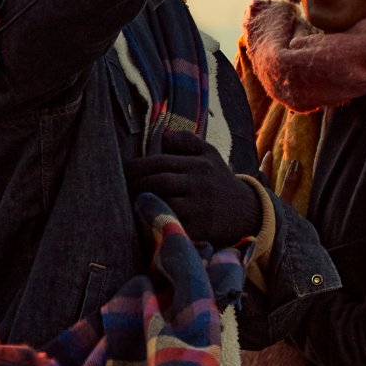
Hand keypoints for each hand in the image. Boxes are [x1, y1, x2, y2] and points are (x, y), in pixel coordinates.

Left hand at [125, 131, 260, 247]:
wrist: (248, 212)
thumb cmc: (219, 181)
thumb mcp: (210, 155)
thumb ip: (186, 142)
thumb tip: (162, 135)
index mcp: (198, 164)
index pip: (160, 162)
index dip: (136, 166)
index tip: (119, 170)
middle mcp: (199, 184)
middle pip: (158, 181)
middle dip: (134, 185)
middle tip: (117, 188)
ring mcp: (200, 207)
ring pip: (164, 203)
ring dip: (142, 204)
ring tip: (126, 203)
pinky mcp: (200, 229)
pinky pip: (173, 225)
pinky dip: (156, 224)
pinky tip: (142, 222)